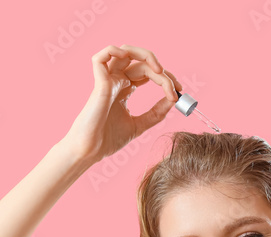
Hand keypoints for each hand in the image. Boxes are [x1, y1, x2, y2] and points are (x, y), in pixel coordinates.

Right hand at [61, 44, 182, 165]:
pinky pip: (102, 56)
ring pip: (125, 51)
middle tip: (175, 87)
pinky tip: (134, 63)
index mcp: (124, 89)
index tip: (179, 92)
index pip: (148, 72)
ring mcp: (107, 80)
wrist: (91, 151)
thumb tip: (173, 100)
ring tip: (159, 70)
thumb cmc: (108, 140)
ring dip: (146, 55)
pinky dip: (116, 51)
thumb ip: (156, 113)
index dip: (165, 78)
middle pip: (143, 62)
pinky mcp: (99, 83)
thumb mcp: (140, 125)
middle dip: (163, 72)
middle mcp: (116, 81)